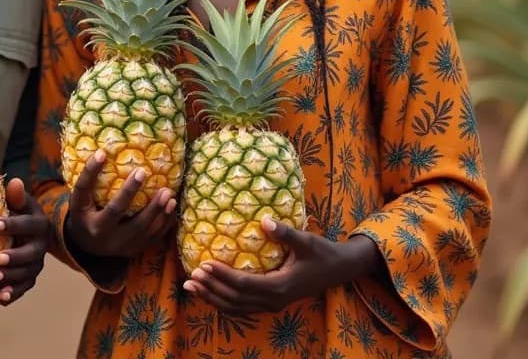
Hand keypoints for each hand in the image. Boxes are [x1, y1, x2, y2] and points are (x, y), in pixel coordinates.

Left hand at [0, 178, 48, 305]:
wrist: (23, 234)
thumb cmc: (14, 214)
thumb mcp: (17, 203)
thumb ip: (15, 197)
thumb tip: (15, 181)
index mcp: (39, 224)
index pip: (28, 224)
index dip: (12, 225)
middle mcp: (41, 245)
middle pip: (31, 253)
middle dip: (15, 256)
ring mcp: (36, 264)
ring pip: (27, 273)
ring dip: (11, 277)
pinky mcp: (29, 279)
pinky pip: (23, 288)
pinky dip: (13, 294)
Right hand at [65, 150, 176, 258]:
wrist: (88, 247)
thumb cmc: (85, 215)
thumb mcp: (80, 200)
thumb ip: (88, 180)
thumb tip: (102, 151)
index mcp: (83, 215)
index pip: (83, 190)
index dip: (91, 172)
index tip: (102, 153)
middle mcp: (100, 231)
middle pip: (115, 210)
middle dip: (129, 191)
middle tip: (142, 172)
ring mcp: (118, 244)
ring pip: (140, 227)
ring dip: (156, 210)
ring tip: (168, 194)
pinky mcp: (134, 250)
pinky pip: (153, 237)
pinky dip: (165, 222)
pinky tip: (172, 207)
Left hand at [184, 218, 381, 313]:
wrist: (338, 270)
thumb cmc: (321, 253)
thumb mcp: (305, 240)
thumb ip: (285, 233)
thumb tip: (265, 221)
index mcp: (279, 286)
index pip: (243, 284)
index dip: (222, 275)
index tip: (204, 263)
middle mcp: (273, 300)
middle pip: (235, 299)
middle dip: (211, 289)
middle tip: (190, 277)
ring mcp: (272, 304)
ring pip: (236, 307)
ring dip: (213, 298)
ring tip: (191, 287)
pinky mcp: (271, 302)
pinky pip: (242, 307)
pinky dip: (223, 302)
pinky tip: (209, 293)